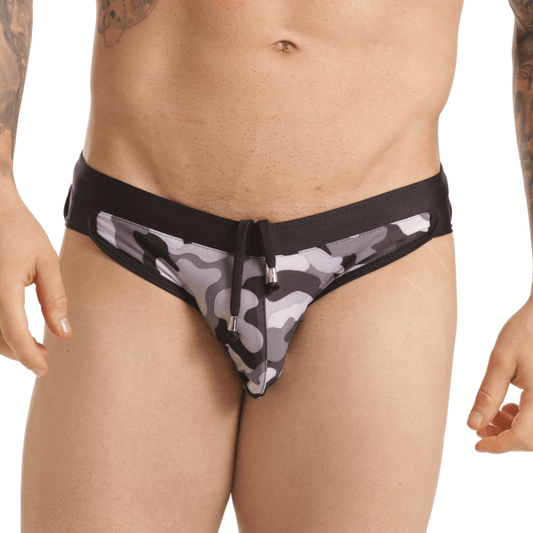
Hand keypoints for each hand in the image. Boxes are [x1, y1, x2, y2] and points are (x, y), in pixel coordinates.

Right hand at [0, 185, 71, 376]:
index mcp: (3, 287)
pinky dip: (0, 333)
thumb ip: (55, 299)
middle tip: (45, 356)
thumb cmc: (20, 231)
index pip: (15, 333)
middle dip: (22, 354)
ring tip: (34, 346)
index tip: (44, 369)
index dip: (30, 357)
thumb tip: (63, 332)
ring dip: (8, 346)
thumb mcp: (46, 262)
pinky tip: (15, 332)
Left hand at [467, 291, 532, 451]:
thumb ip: (488, 395)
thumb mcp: (500, 361)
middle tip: (479, 429)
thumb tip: (473, 425)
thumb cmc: (525, 332)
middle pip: (531, 439)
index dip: (499, 446)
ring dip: (513, 430)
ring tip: (491, 416)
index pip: (523, 438)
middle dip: (504, 438)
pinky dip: (524, 419)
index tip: (477, 446)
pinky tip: (509, 407)